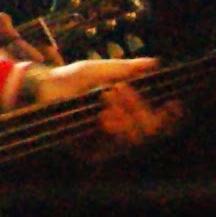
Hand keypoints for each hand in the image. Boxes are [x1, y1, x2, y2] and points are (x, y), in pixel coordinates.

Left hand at [24, 55, 181, 156]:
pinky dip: (112, 127)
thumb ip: (126, 68)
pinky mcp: (93, 153)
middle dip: (140, 108)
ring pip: (134, 138)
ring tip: (107, 96)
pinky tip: (104, 115)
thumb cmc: (70, 79)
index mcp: (127, 111)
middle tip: (121, 89)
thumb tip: (155, 63)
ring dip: (125, 115)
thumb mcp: (100, 69)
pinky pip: (113, 146)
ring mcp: (108, 144)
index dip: (170, 116)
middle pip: (149, 130)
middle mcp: (122, 130)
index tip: (174, 104)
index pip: (158, 120)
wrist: (42, 91)